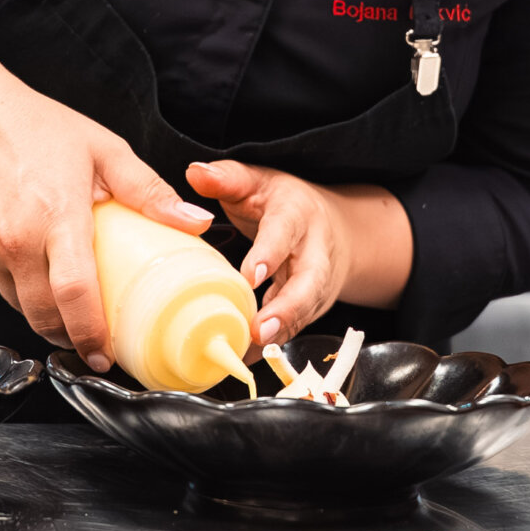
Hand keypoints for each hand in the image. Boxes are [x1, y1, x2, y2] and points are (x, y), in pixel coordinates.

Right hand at [0, 32, 211, 368]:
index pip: (76, 292)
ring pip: (20, 305)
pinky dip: (19, 288)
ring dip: (45, 315)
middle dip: (70, 337)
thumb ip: (148, 191)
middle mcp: (16, 238)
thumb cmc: (34, 126)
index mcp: (57, 214)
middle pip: (45, 314)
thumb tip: (196, 221)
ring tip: (69, 307)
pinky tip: (35, 268)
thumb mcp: (102, 149)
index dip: (92, 333)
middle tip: (93, 344)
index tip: (106, 355)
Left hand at [185, 161, 412, 348]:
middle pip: (310, 284)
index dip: (269, 254)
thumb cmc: (285, 204)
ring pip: (305, 313)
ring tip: (249, 350)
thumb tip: (194, 172)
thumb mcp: (258, 182)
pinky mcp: (311, 309)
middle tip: (259, 330)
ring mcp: (317, 286)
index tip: (250, 275)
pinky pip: (293, 330)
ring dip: (280, 334)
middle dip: (287, 309)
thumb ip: (227, 177)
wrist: (335, 230)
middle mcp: (314, 253)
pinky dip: (272, 347)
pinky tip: (247, 358)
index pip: (285, 234)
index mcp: (297, 216)